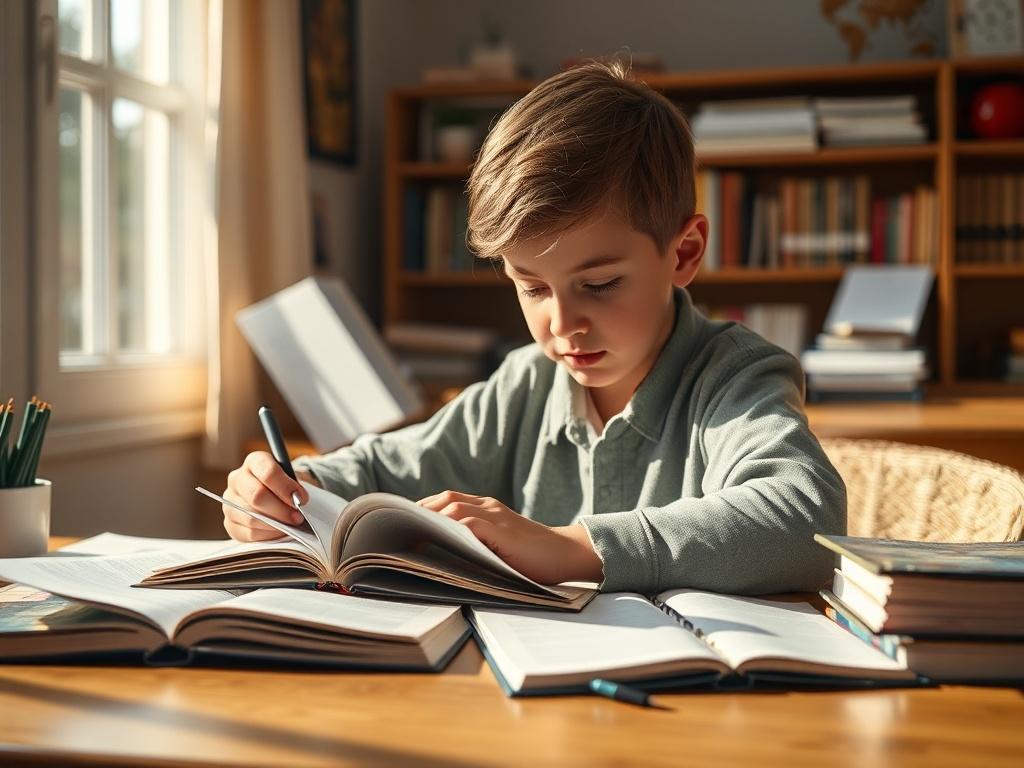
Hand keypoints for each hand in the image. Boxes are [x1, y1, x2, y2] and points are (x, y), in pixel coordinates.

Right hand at [222, 452, 317, 541]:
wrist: (279, 498)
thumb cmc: (288, 487)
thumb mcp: (294, 479)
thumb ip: (295, 487)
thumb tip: (298, 501)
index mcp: (254, 461)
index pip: (268, 472)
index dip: (286, 487)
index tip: (302, 499)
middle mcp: (237, 479)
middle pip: (257, 495)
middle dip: (281, 509)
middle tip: (298, 517)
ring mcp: (230, 502)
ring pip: (251, 516)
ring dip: (275, 524)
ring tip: (291, 525)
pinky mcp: (230, 523)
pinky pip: (248, 533)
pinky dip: (267, 535)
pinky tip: (279, 532)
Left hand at [416, 490, 603, 584]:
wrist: (567, 553)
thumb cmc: (534, 556)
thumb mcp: (500, 543)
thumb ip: (477, 540)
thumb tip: (441, 552)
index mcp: (488, 508)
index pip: (448, 499)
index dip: (424, 506)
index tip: (403, 519)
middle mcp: (490, 507)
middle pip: (446, 499)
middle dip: (420, 510)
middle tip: (397, 525)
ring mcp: (497, 517)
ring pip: (454, 508)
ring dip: (430, 518)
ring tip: (408, 531)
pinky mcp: (503, 531)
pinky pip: (470, 524)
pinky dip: (451, 529)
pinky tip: (436, 538)